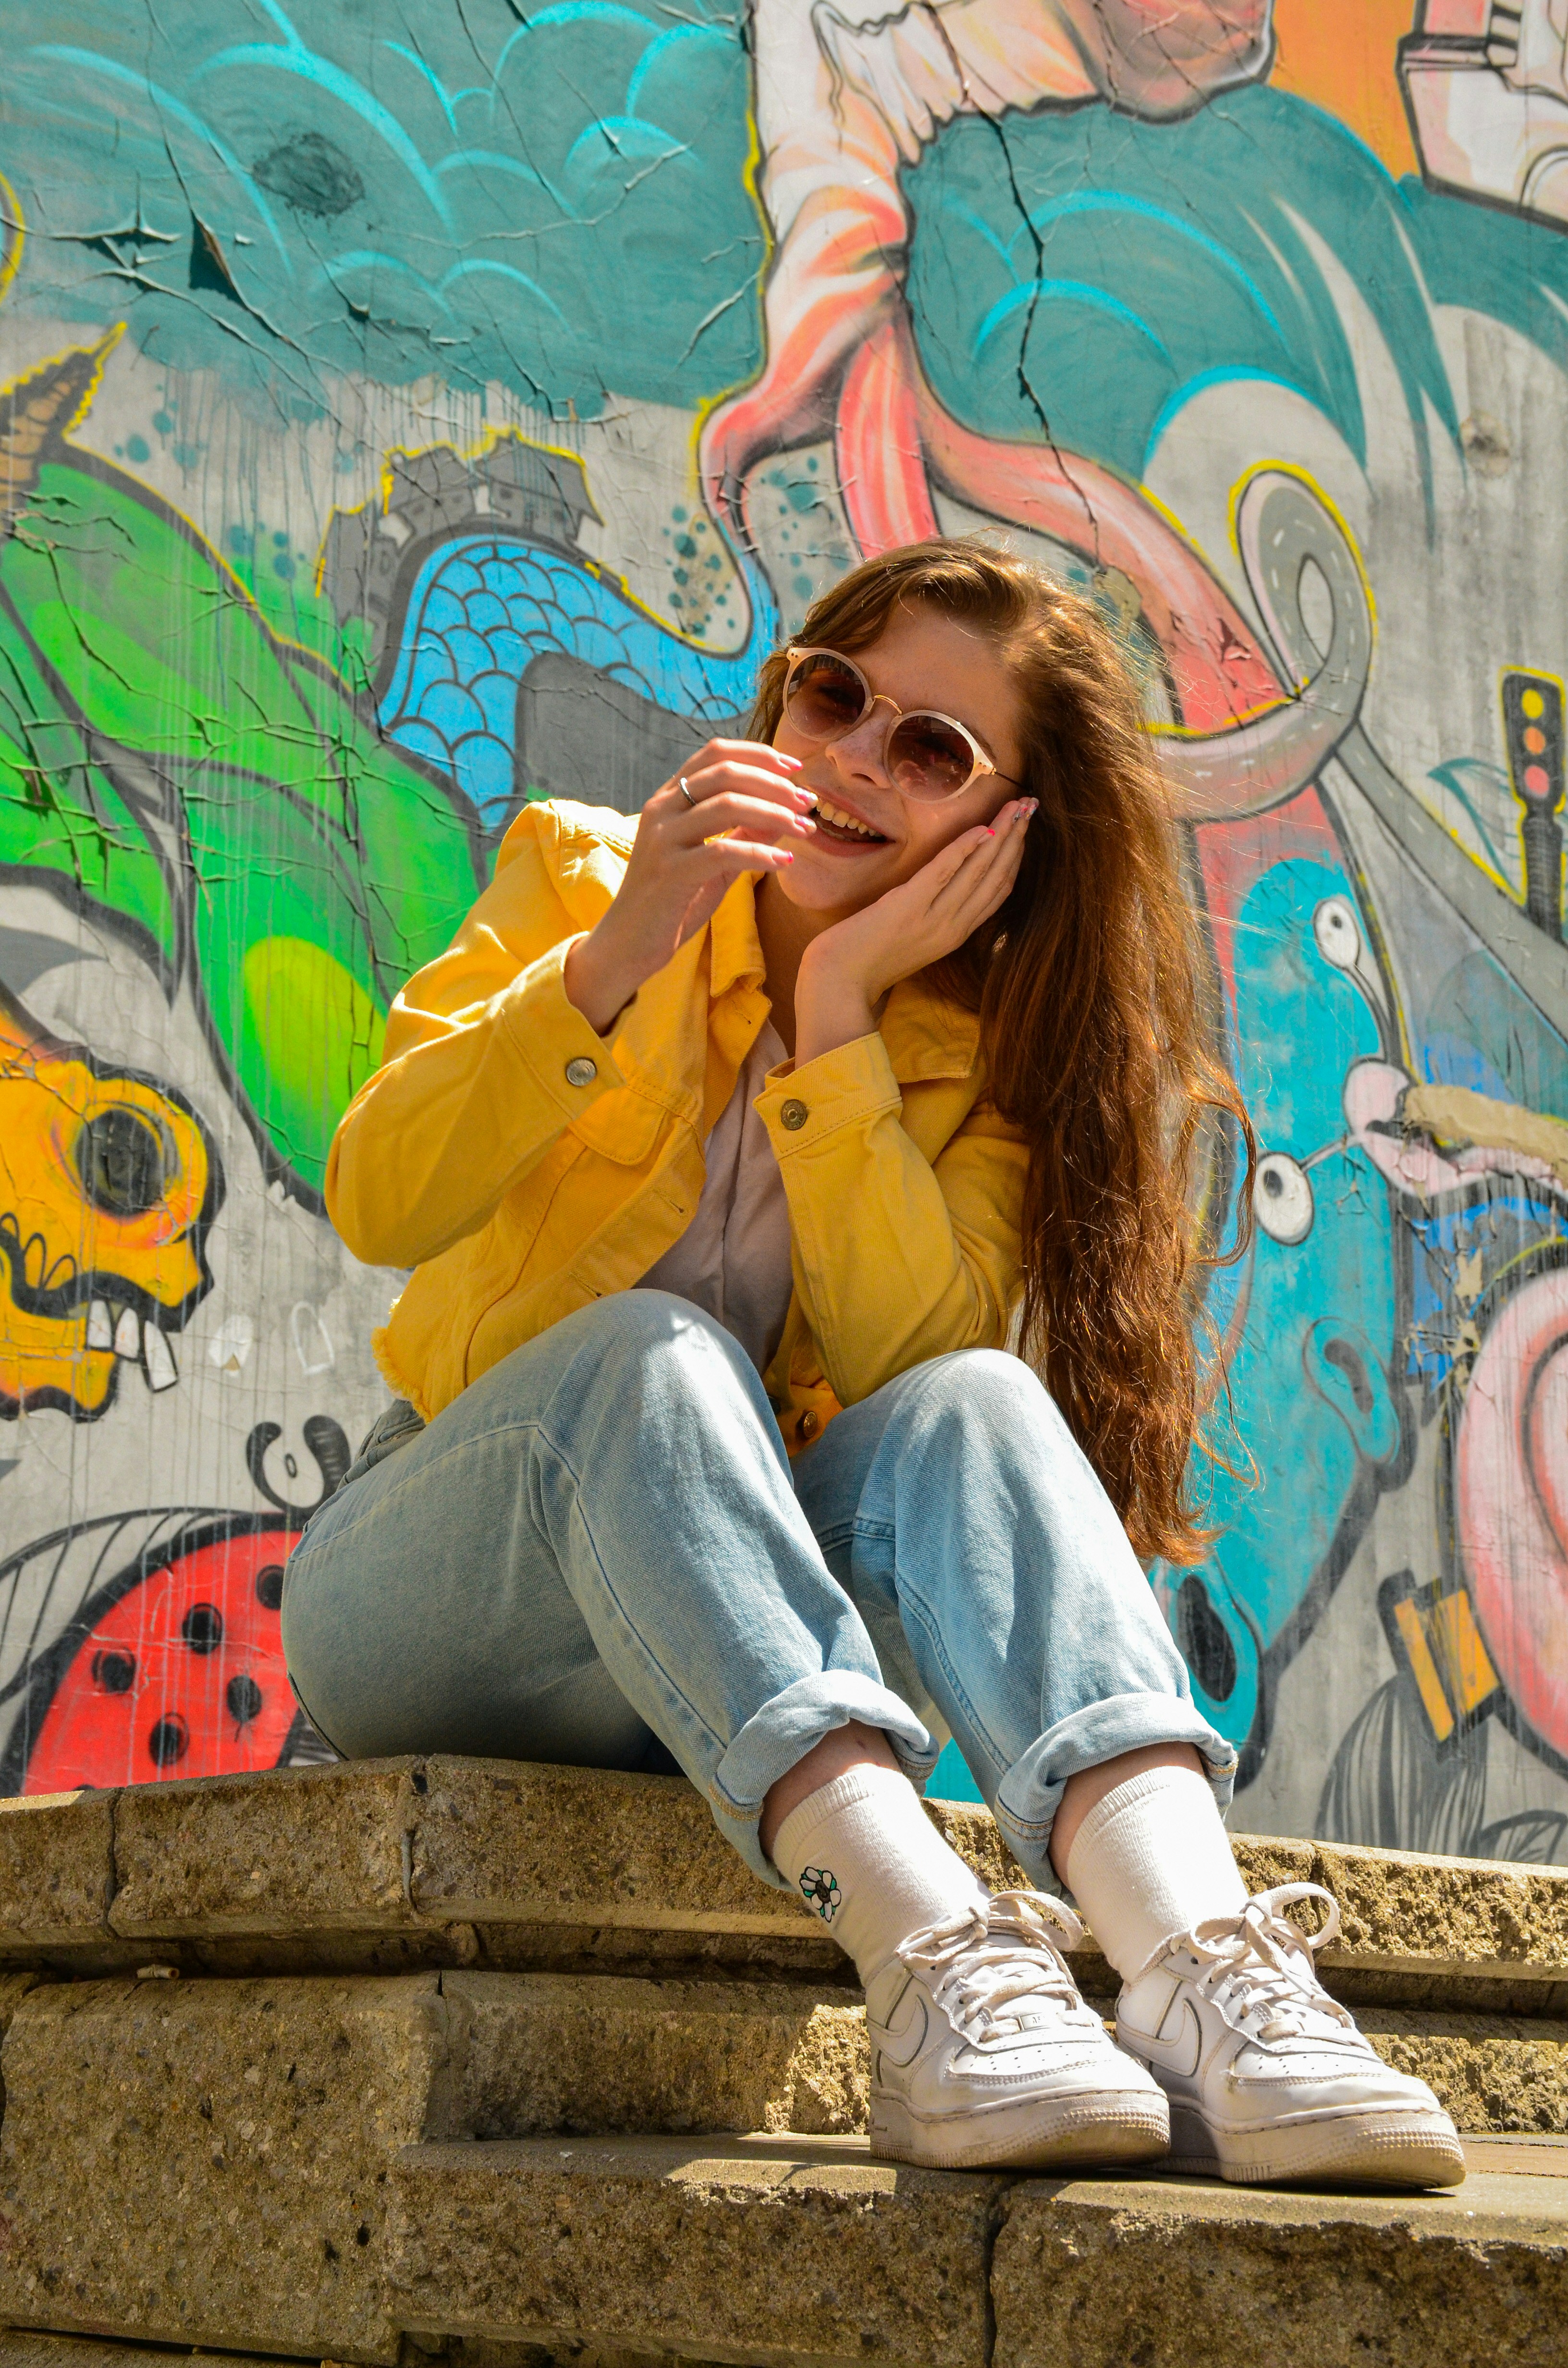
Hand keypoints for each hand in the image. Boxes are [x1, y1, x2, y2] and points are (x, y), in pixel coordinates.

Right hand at [564, 740, 815, 1032]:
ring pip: (726, 805)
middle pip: (725, 773)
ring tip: (804, 829)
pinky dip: (760, 853)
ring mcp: (663, 839)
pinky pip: (722, 851)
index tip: (795, 769)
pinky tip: (785, 863)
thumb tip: (786, 814)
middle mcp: (662, 810)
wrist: (628, 944)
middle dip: (774, 784)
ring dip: (774, 814)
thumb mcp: (713, 862)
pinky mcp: (670, 872)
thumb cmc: (672, 902)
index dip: (758, 755)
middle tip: (807, 802)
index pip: (715, 753)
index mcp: (669, 798)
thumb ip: (743, 834)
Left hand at [793, 798, 1034, 1065]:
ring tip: (1016, 806)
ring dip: (1001, 834)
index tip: (1025, 831)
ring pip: (979, 871)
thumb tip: (949, 886)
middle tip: (1031, 806)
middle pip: (997, 877)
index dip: (1015, 858)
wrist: (838, 982)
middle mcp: (953, 927)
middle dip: (1017, 838)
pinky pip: (944, 872)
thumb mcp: (913, 940)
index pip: (998, 892)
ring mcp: (933, 918)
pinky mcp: (908, 906)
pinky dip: (965, 849)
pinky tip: (982, 828)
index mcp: (956, 935)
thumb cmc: (868, 961)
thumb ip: (935, 917)